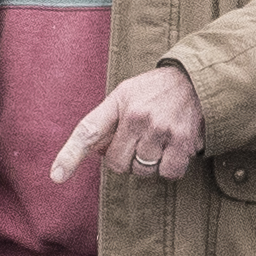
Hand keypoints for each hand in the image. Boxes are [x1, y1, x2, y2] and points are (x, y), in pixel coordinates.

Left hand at [51, 61, 208, 187]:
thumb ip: (108, 121)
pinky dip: (170, 168)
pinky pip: (168, 173)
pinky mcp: (184, 142)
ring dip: (150, 164)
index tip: (57, 176)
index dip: (70, 156)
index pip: (88, 131)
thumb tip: (94, 153)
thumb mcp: (126, 94)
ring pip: (143, 171)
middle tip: (138, 143)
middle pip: (118, 164)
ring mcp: (162, 130)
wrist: (199, 79)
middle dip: (126, 160)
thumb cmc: (156, 90)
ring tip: (159, 142)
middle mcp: (138, 116)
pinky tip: (174, 149)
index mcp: (120, 102)